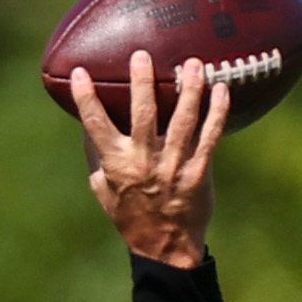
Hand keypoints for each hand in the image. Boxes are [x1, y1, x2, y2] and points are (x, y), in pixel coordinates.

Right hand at [72, 49, 230, 267]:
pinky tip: (222, 89)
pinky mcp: (198, 172)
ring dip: (189, 89)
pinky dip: (217, 112)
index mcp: (117, 163)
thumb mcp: (102, 188)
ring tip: (193, 63)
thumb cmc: (129, 213)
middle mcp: (144, 162)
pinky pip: (210, 137)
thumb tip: (86, 120)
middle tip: (141, 55)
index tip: (79, 72)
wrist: (164, 247)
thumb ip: (95, 154)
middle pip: (143, 114)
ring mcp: (174, 167)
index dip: (86, 98)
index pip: (96, 125)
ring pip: (183, 120)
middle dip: (142, 81)